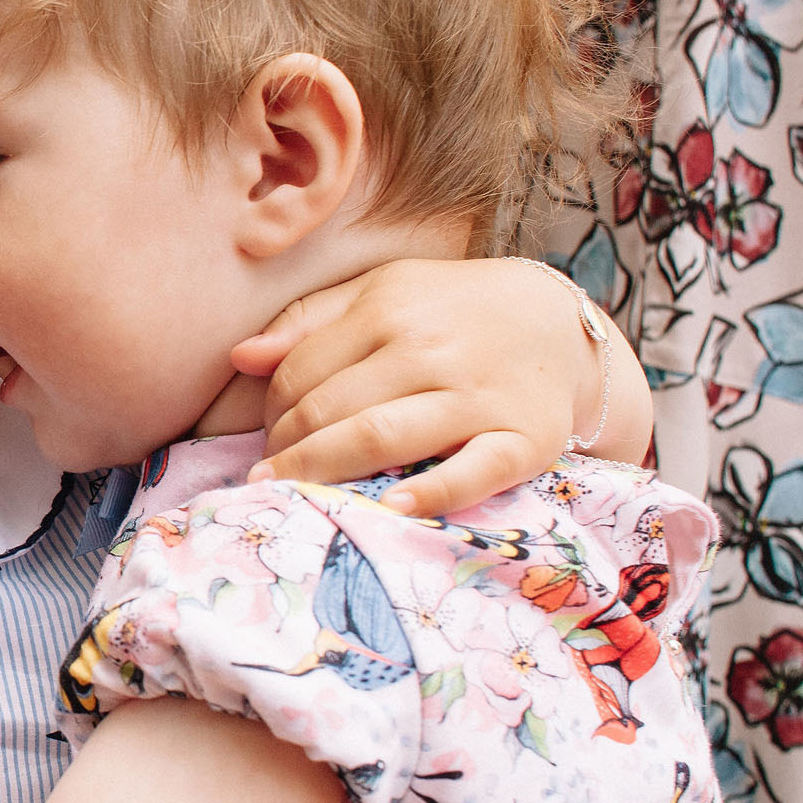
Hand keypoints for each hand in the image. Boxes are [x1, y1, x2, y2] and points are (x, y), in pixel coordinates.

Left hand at [231, 257, 647, 515]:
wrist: (560, 324)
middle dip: (288, 449)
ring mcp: (478, 396)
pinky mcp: (524, 439)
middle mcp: (430, 351)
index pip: (301, 371)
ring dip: (324, 472)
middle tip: (269, 476)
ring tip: (289, 496)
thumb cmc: (451, 313)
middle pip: (331, 409)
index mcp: (389, 310)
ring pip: (381, 437)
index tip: (267, 437)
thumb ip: (309, 320)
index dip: (271, 411)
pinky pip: (472, 472)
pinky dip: (431, 493)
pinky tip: (391, 509)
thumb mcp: (383, 292)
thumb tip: (241, 356)